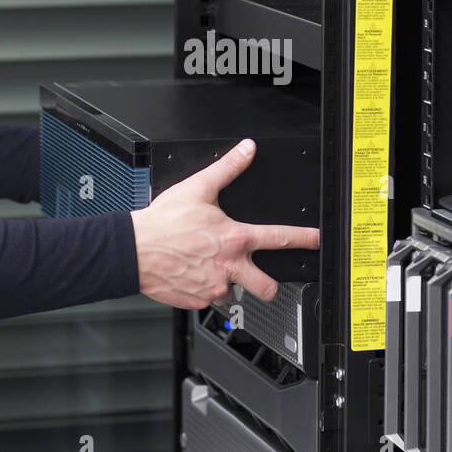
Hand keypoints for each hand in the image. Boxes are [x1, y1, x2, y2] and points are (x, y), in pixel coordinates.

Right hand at [129, 138, 319, 308]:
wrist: (133, 250)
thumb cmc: (163, 223)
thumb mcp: (198, 188)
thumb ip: (227, 169)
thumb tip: (246, 150)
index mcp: (235, 239)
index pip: (280, 239)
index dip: (305, 240)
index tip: (318, 242)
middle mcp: (230, 266)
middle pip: (267, 287)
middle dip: (269, 286)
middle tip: (263, 280)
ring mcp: (215, 287)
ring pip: (233, 291)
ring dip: (227, 282)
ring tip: (209, 268)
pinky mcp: (198, 301)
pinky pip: (209, 299)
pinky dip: (203, 289)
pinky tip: (191, 274)